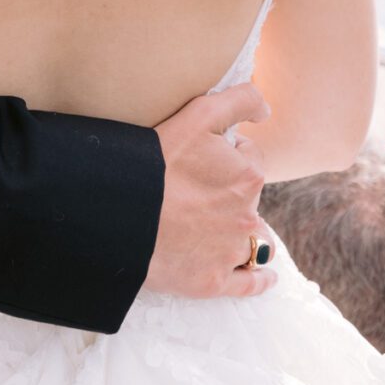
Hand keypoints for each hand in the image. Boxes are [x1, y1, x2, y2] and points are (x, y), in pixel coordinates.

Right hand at [142, 83, 279, 299]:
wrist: (118, 214)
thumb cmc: (155, 161)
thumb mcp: (198, 114)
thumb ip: (240, 101)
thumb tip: (266, 110)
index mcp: (248, 176)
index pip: (250, 159)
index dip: (228, 155)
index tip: (202, 160)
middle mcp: (248, 216)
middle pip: (250, 200)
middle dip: (232, 195)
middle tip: (197, 193)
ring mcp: (231, 252)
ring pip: (255, 241)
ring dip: (248, 236)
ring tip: (224, 233)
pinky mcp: (213, 282)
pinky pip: (248, 283)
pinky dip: (260, 280)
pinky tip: (266, 278)